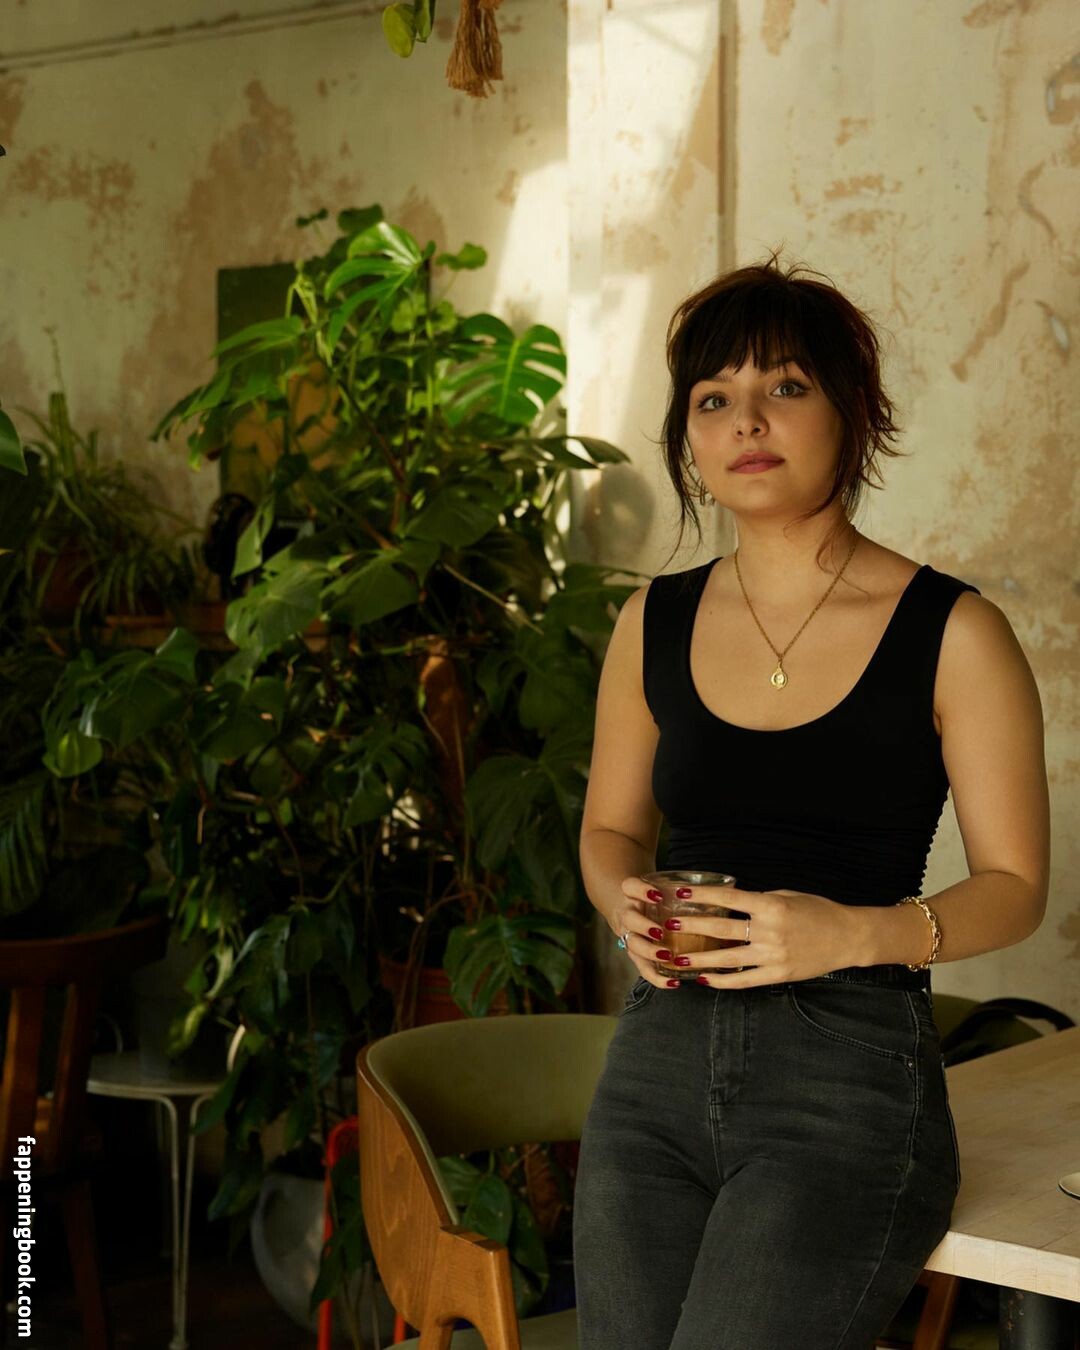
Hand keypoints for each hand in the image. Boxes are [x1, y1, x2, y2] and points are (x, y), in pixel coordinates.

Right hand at [611, 876, 684, 986]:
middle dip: (643, 926)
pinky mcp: (636, 955)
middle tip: (660, 932)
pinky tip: (674, 982)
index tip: (658, 895)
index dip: (641, 891)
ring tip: (667, 956)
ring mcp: (630, 936)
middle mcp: (628, 914)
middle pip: (628, 920)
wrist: (627, 906)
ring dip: (649, 952)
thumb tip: (724, 898)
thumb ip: (680, 892)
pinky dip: (657, 977)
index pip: (630, 886)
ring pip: (632, 945)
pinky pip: (643, 969)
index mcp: (632, 894)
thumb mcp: (658, 888)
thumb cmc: (652, 897)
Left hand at [664, 884, 861, 987]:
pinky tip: (705, 979)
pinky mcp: (778, 974)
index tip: (681, 893)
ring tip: (677, 959)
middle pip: (722, 931)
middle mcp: (770, 931)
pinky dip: (723, 981)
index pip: (729, 899)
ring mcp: (773, 956)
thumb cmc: (817, 910)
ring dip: (700, 960)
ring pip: (728, 960)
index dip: (703, 896)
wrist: (847, 937)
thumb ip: (758, 902)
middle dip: (693, 928)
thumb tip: (729, 905)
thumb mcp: (787, 896)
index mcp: (771, 907)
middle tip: (669, 926)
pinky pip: (745, 980)